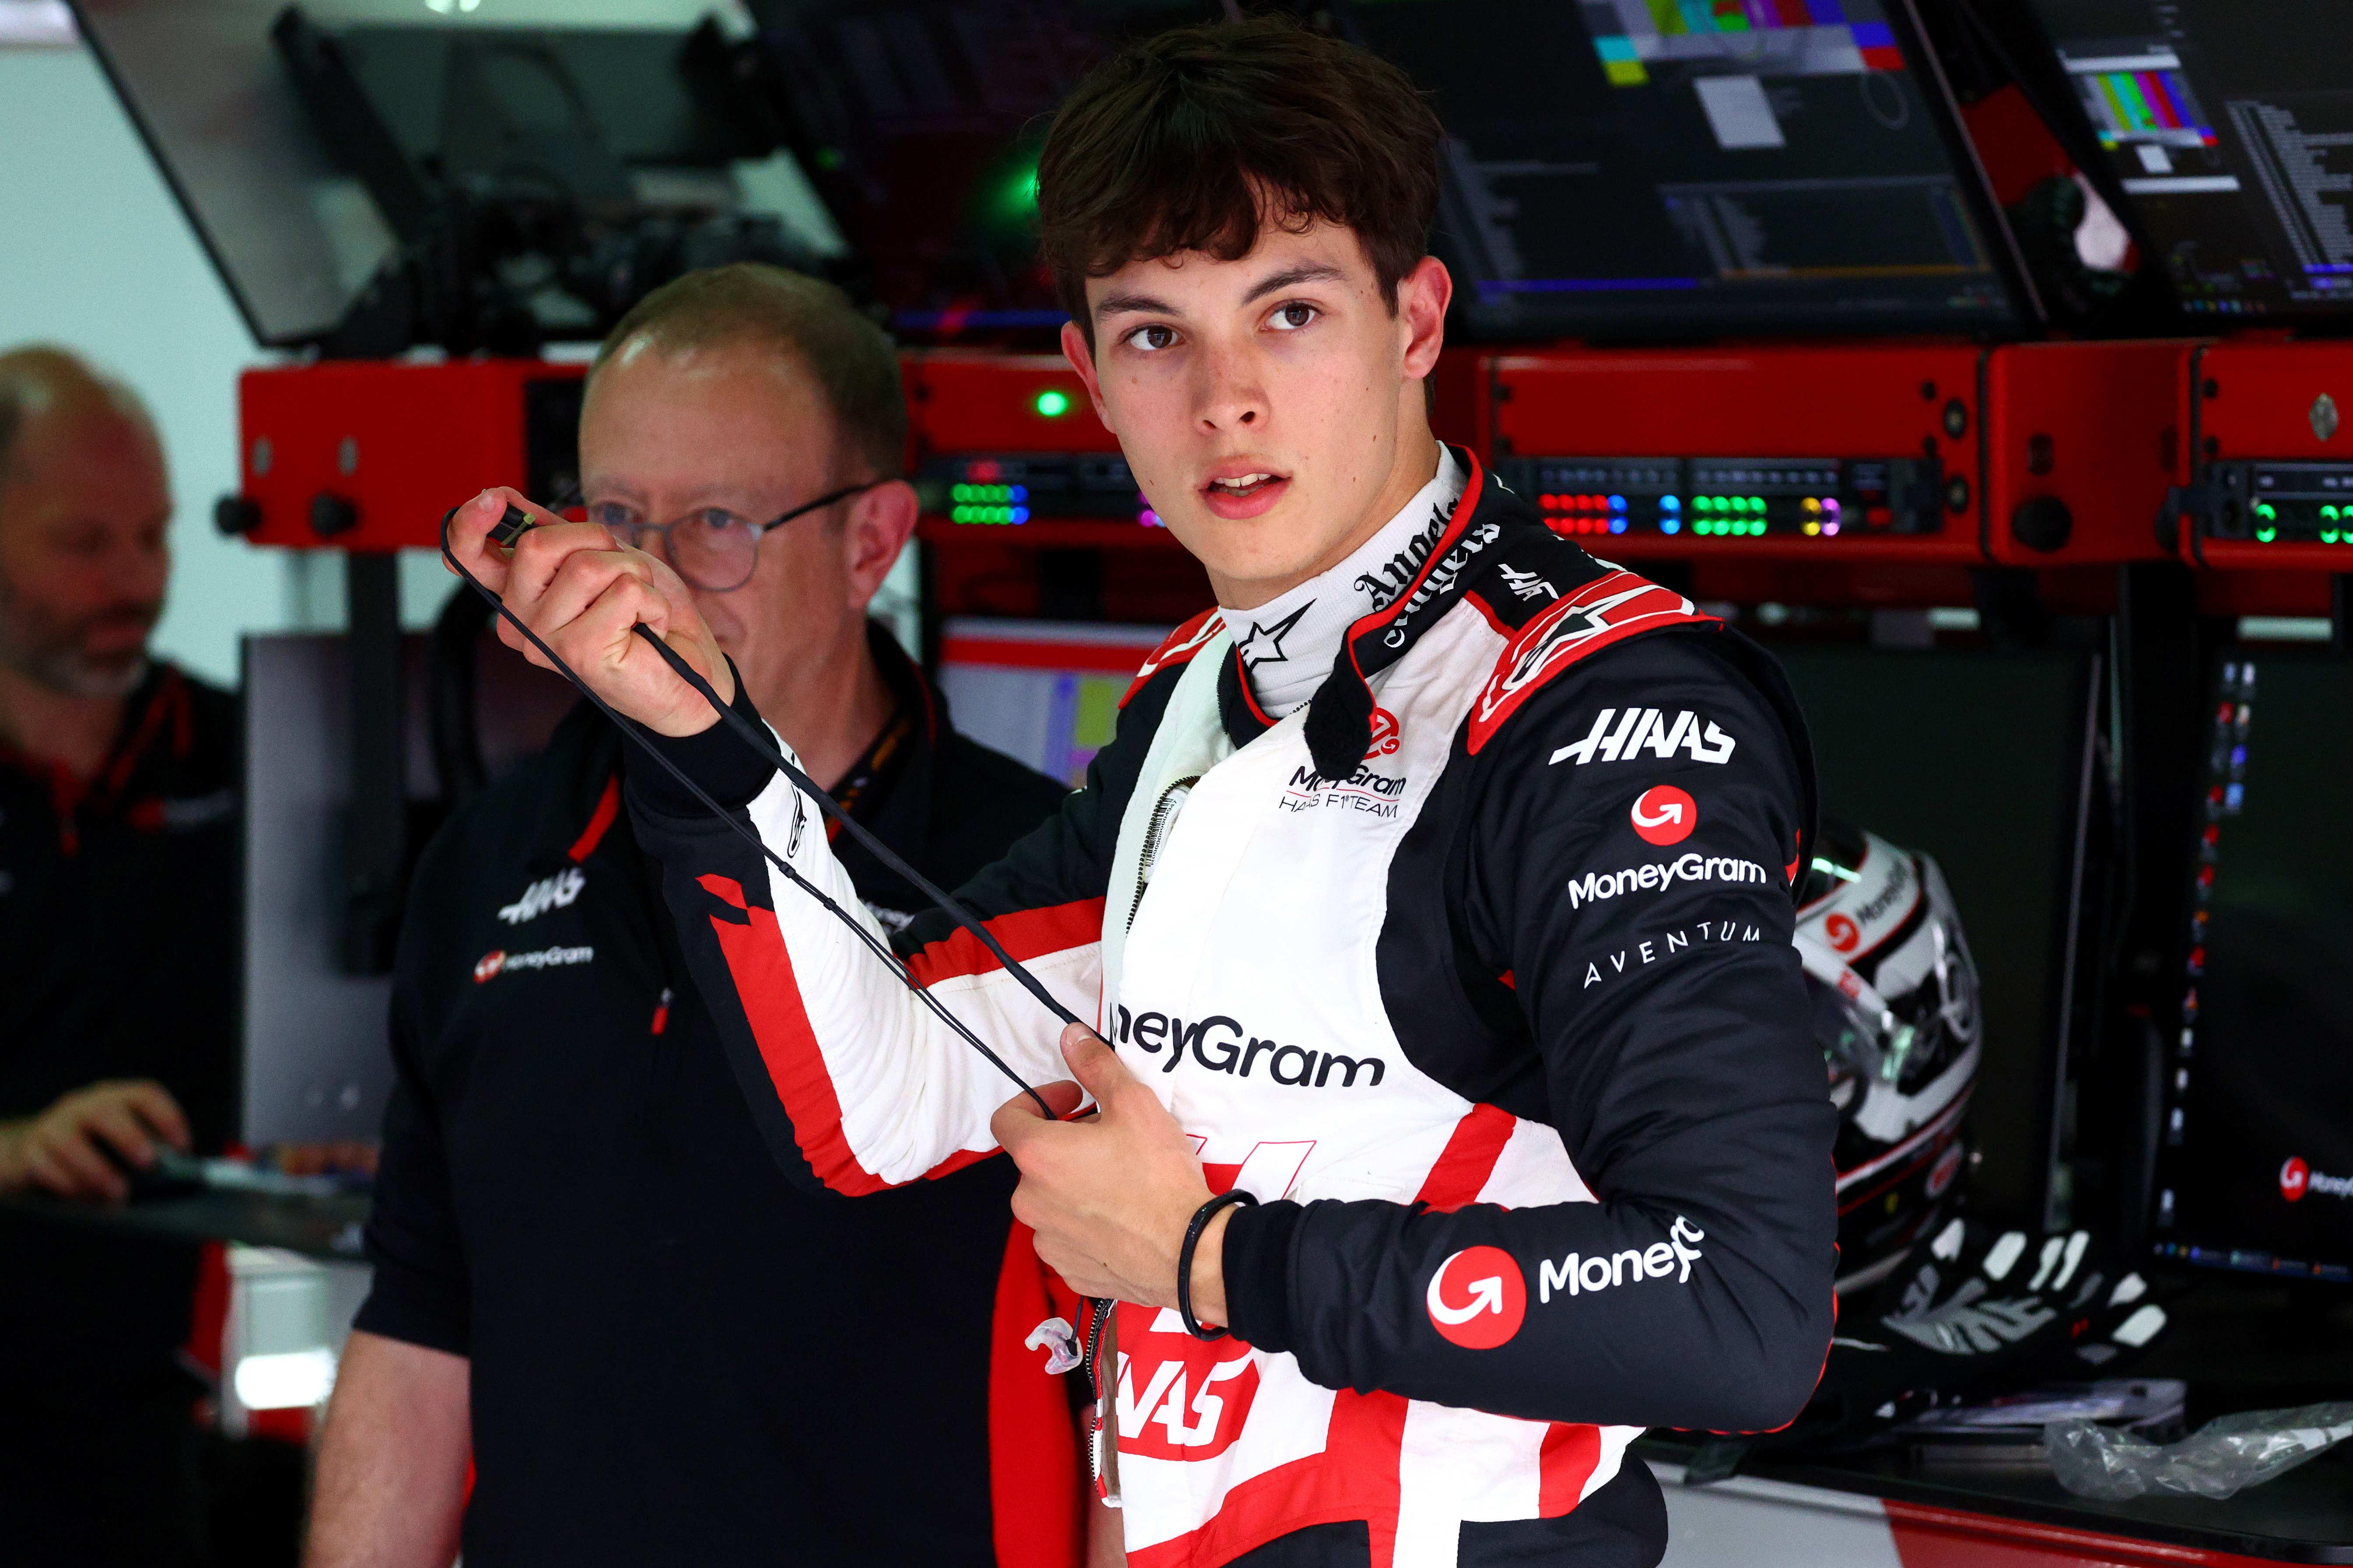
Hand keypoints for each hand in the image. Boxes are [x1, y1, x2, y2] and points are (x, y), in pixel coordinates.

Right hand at [0, 1080, 189, 1202]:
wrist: (30, 1150)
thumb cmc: (91, 1148)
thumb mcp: (118, 1142)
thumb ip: (146, 1149)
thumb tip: (178, 1172)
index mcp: (114, 1098)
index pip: (145, 1095)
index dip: (167, 1118)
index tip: (182, 1147)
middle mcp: (82, 1106)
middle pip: (106, 1113)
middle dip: (129, 1138)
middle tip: (148, 1164)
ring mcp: (52, 1127)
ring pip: (70, 1143)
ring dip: (97, 1172)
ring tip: (118, 1194)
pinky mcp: (29, 1152)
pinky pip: (45, 1167)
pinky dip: (67, 1185)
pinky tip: (84, 1198)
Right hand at [444, 487, 734, 737]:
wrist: (688, 675)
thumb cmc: (644, 617)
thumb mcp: (601, 562)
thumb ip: (558, 537)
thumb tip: (509, 501)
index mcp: (518, 597)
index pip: (469, 558)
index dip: (470, 523)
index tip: (493, 499)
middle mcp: (520, 622)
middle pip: (538, 545)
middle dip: (596, 540)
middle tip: (621, 572)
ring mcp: (545, 641)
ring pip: (588, 565)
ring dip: (634, 574)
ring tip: (639, 607)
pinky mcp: (579, 653)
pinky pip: (625, 592)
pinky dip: (653, 601)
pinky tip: (649, 628)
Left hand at [992, 1025, 1229, 1322]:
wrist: (1189, 1253)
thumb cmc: (1158, 1177)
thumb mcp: (1133, 1104)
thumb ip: (1096, 1066)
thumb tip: (1071, 1038)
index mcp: (1037, 1156)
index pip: (1007, 1118)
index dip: (1039, 1099)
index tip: (1074, 1100)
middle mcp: (1030, 1201)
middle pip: (1037, 1160)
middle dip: (1068, 1143)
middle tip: (1112, 1137)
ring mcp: (1048, 1240)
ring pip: (1053, 1199)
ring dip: (1077, 1183)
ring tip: (1122, 1179)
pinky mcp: (1069, 1269)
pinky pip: (1069, 1236)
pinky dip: (1088, 1222)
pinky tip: (1123, 1216)